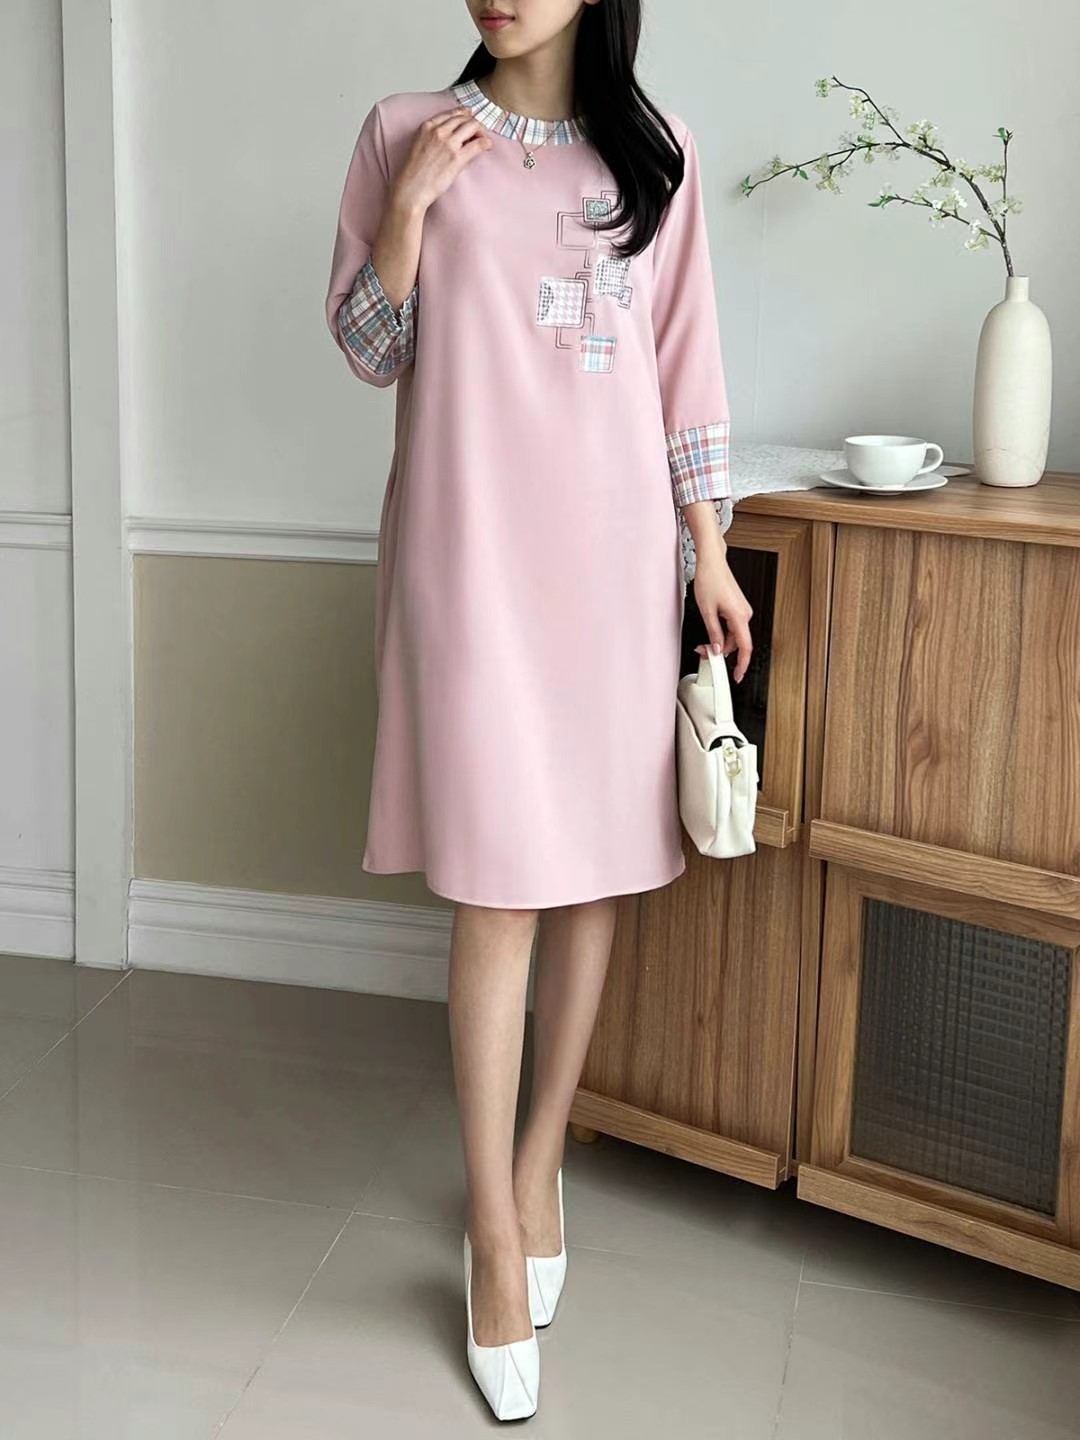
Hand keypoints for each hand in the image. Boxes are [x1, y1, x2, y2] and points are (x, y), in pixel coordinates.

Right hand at [390, 105, 493, 213]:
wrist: (410, 189)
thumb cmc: (413, 173)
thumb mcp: (419, 145)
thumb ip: (433, 137)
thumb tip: (452, 137)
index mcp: (427, 126)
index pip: (451, 114)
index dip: (463, 115)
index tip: (470, 117)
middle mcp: (438, 131)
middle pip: (463, 118)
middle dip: (473, 124)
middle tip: (478, 132)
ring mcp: (448, 143)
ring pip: (472, 126)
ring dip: (481, 131)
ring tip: (483, 139)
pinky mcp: (457, 158)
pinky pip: (478, 144)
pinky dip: (486, 143)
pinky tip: (488, 146)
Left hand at [692, 549, 752, 682]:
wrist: (712, 562)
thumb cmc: (710, 580)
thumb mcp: (706, 611)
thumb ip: (714, 633)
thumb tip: (718, 649)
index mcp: (739, 616)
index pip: (745, 647)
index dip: (742, 664)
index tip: (737, 676)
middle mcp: (745, 614)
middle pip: (736, 643)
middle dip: (721, 651)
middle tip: (703, 653)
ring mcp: (742, 611)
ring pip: (733, 635)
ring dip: (719, 641)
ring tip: (703, 642)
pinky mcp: (738, 608)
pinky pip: (732, 627)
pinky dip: (722, 632)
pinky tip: (711, 631)